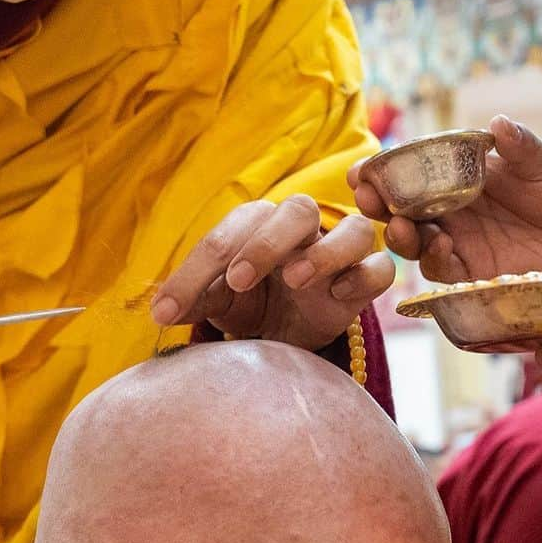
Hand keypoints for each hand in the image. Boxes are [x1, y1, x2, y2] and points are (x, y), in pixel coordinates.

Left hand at [149, 197, 394, 351]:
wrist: (292, 332)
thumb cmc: (253, 302)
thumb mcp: (219, 302)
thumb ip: (194, 299)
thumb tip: (160, 309)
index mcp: (257, 225)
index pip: (228, 235)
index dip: (196, 270)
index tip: (168, 310)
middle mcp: (301, 230)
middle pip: (298, 210)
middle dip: (266, 243)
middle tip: (238, 281)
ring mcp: (340, 253)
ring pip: (353, 230)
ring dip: (324, 251)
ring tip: (295, 280)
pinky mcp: (366, 280)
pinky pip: (381, 268)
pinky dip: (364, 276)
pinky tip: (339, 295)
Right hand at [349, 115, 541, 283]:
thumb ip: (521, 147)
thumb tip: (500, 123)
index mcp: (456, 178)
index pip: (408, 174)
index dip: (381, 174)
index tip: (361, 171)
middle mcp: (450, 212)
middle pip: (400, 211)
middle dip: (379, 207)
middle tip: (368, 200)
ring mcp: (459, 244)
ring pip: (414, 244)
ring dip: (401, 236)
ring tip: (402, 227)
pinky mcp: (473, 276)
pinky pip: (443, 273)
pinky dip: (435, 261)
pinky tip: (441, 248)